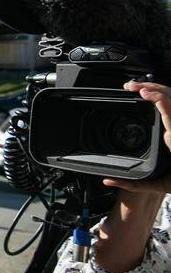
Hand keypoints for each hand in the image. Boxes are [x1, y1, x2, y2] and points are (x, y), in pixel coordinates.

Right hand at [91, 80, 170, 271]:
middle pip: (169, 96)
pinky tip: (152, 95)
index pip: (167, 109)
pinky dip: (162, 97)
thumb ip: (135, 184)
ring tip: (138, 87)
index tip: (140, 92)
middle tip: (130, 86)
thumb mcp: (159, 186)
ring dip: (156, 89)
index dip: (155, 97)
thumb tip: (108, 179)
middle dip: (150, 86)